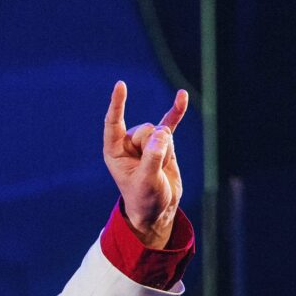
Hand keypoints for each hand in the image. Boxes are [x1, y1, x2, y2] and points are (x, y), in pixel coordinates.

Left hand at [103, 81, 187, 247]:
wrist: (158, 210)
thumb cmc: (145, 199)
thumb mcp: (147, 181)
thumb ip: (153, 157)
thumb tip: (162, 133)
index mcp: (115, 152)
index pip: (113, 123)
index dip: (117, 104)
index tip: (121, 85)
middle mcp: (128, 144)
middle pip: (144, 129)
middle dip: (153, 145)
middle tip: (152, 168)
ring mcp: (146, 142)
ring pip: (160, 130)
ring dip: (165, 147)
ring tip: (160, 168)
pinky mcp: (163, 144)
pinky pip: (170, 123)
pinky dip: (176, 112)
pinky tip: (182, 96)